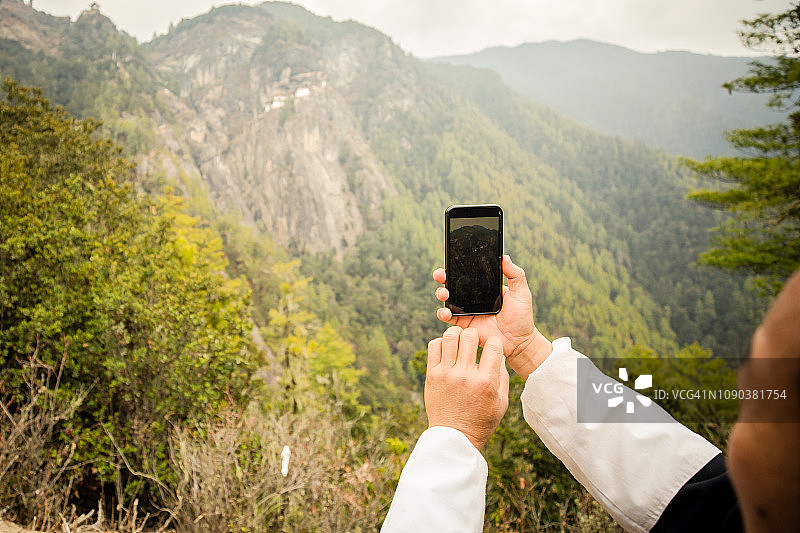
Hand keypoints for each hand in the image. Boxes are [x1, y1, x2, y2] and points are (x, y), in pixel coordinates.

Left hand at [425, 326, 508, 449]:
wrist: (455, 436)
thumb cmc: (481, 420)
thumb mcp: (501, 402)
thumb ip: (502, 375)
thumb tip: (499, 353)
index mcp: (486, 382)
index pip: (493, 344)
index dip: (494, 343)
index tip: (491, 349)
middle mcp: (465, 375)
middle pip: (470, 335)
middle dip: (475, 335)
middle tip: (474, 343)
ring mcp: (446, 374)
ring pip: (450, 336)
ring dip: (457, 335)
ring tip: (459, 343)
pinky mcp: (432, 375)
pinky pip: (434, 346)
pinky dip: (441, 343)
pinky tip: (448, 351)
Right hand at [433, 255, 551, 378]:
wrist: (519, 342)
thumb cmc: (521, 317)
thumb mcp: (521, 292)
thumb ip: (515, 274)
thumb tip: (505, 257)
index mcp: (483, 288)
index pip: (467, 274)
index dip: (456, 267)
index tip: (450, 262)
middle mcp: (472, 298)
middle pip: (452, 285)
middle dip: (443, 278)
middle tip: (440, 275)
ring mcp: (466, 311)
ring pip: (447, 300)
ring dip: (441, 294)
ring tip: (444, 294)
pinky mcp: (464, 326)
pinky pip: (449, 318)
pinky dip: (443, 314)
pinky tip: (446, 312)